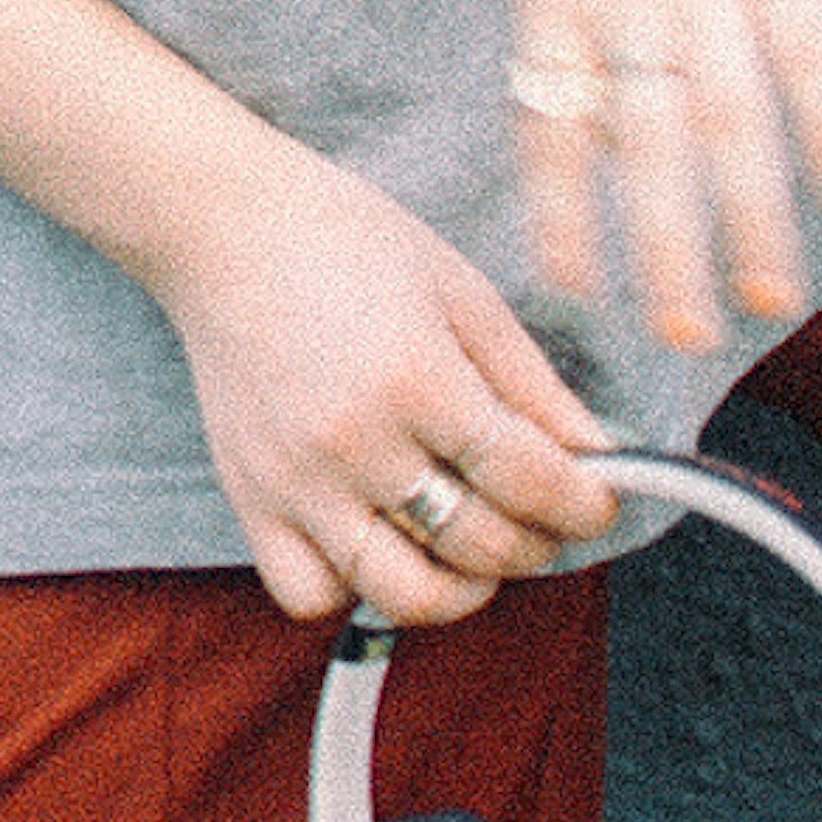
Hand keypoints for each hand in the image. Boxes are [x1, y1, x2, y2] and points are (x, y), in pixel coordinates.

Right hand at [161, 139, 619, 626]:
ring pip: (402, 595)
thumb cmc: (345, 241)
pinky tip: (378, 537)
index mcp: (415, 377)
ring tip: (468, 543)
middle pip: (478, 546)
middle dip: (535, 541)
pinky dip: (353, 586)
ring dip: (457, 585)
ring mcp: (297, 480)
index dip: (584, 503)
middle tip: (538, 514)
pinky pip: (311, 594)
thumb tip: (598, 456)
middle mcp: (355, 441)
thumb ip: (531, 383)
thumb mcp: (460, 290)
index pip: (528, 481)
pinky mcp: (249, 499)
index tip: (596, 501)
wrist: (223, 226)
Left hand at [508, 0, 821, 350]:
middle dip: (663, 254)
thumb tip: (595, 150)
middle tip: (682, 335)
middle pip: (646, 153)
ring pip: (732, 122)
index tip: (573, 297)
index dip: (562, 220)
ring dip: (752, 218)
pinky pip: (807, 53)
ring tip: (769, 296)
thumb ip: (576, 39)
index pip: (549, 134)